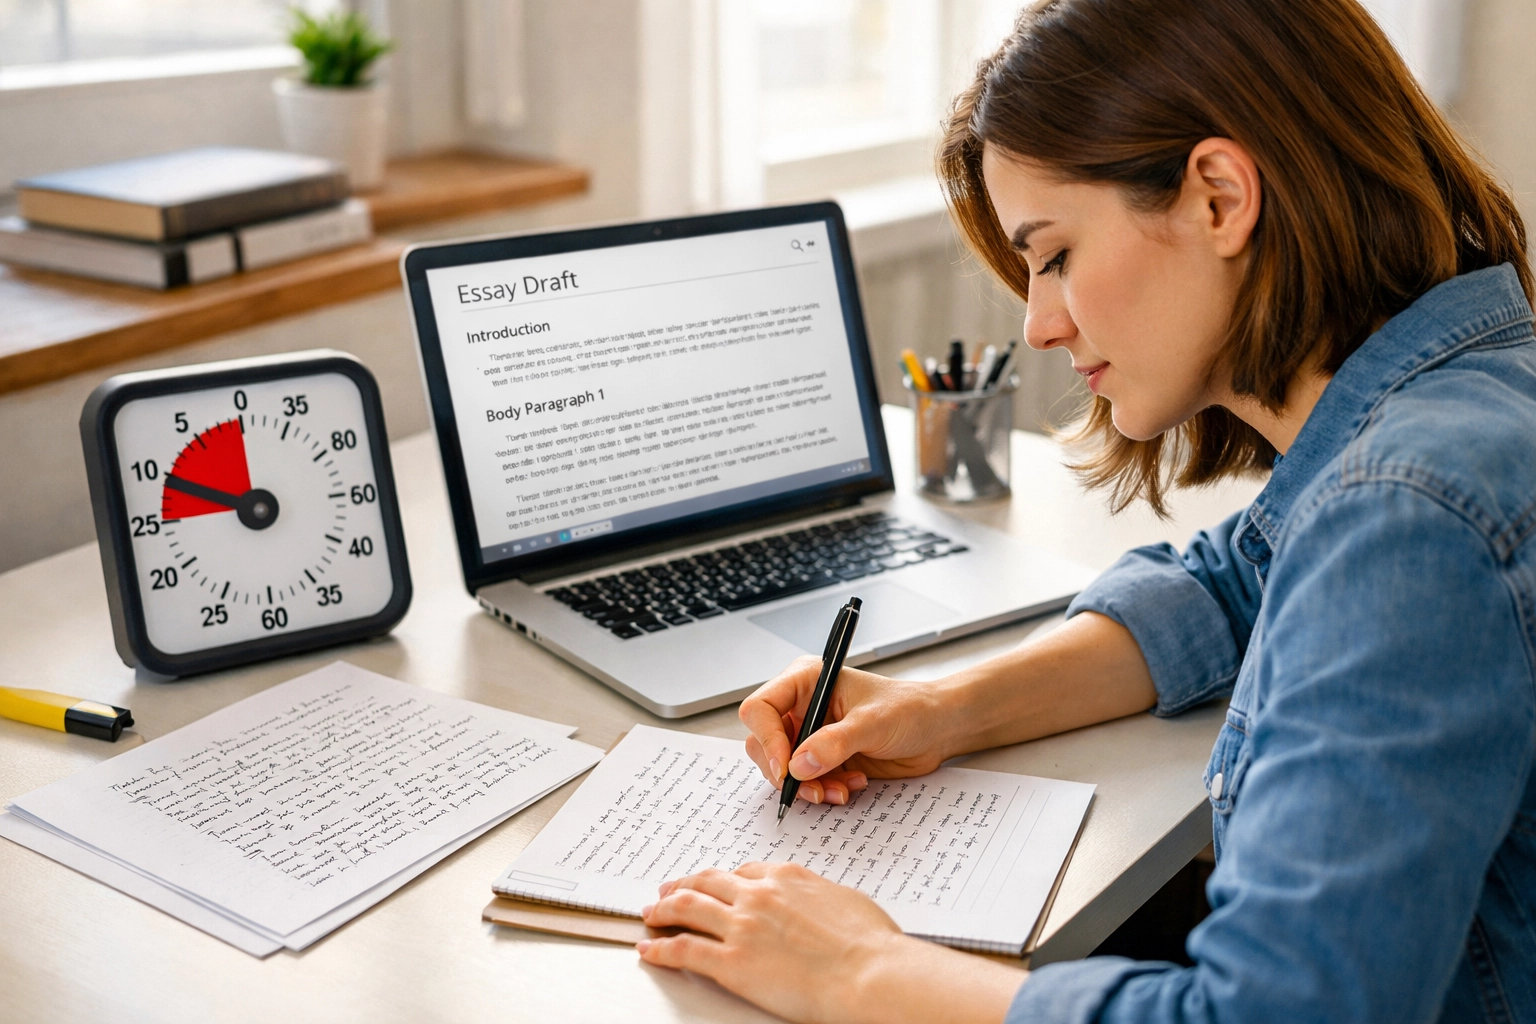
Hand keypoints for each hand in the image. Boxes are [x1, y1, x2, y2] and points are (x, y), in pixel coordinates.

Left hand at [638, 863, 1023, 1023]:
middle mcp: (759, 895)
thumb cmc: (870, 945)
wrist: (868, 973)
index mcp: (788, 878)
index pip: (744, 871)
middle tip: (669, 889)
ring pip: (687, 908)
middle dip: (684, 884)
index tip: (715, 883)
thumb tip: (818, 902)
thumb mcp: (846, 901)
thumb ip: (820, 896)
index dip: (723, 878)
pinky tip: (649, 949)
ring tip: (651, 913)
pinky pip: (683, 949)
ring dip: (663, 909)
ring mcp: (741, 926)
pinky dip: (660, 948)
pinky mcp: (730, 961)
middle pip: (708, 882)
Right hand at [739, 656, 957, 804]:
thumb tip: (798, 764)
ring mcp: (810, 734)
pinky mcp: (822, 758)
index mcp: (805, 681)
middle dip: (785, 771)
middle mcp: (801, 707)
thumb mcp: (872, 723)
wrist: (935, 730)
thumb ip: (834, 743)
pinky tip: (851, 783)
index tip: (785, 768)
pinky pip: (805, 781)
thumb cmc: (909, 709)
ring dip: (807, 786)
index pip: (761, 708)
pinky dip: (823, 789)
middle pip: (763, 742)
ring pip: (782, 768)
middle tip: (811, 789)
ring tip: (839, 789)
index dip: (766, 738)